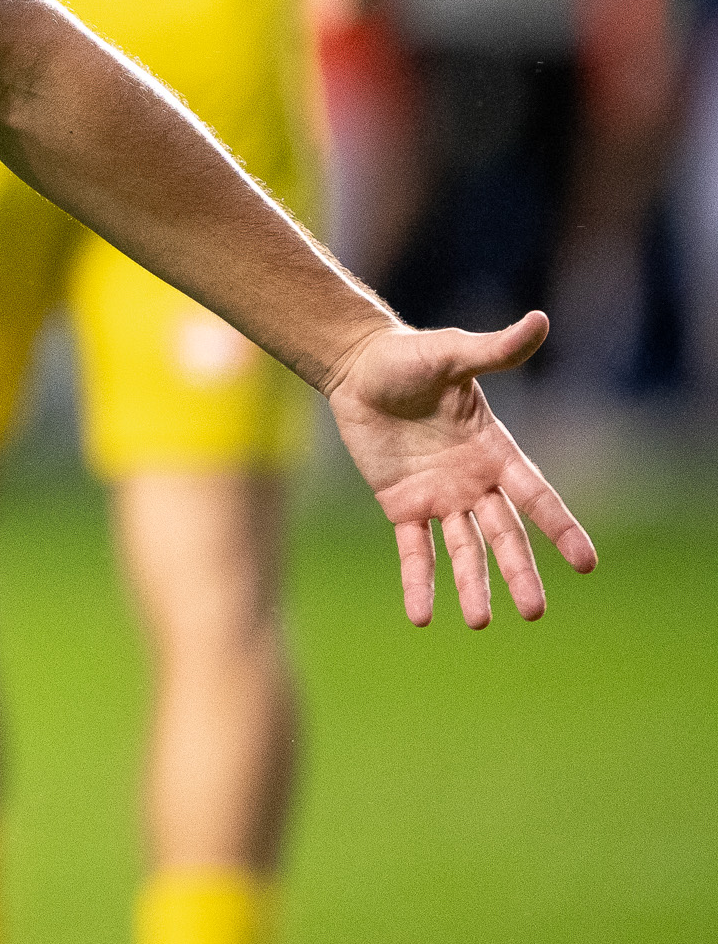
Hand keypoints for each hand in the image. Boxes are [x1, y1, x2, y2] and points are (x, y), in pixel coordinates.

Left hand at [321, 311, 597, 626]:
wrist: (357, 367)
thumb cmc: (409, 357)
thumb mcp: (451, 354)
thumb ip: (494, 350)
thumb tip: (539, 320)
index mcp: (494, 450)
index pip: (535, 496)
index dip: (560, 528)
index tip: (586, 563)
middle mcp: (473, 481)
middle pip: (503, 535)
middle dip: (519, 572)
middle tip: (535, 612)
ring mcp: (439, 496)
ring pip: (463, 550)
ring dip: (472, 586)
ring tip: (481, 622)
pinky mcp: (401, 504)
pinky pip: (413, 550)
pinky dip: (418, 582)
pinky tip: (423, 616)